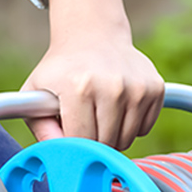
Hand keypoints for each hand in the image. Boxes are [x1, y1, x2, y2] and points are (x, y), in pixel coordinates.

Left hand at [21, 0, 163, 150]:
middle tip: (84, 122)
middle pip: (106, 143)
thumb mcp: (36, 91)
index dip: (74, 144)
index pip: (82, 141)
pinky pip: (143, 129)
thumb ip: (41, 127)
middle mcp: (112, 87)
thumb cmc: (62, 69)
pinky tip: (119, 107)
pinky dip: (131, 126)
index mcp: (80, 88)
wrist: (93, 35)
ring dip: (113, 136)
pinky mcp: (155, 88)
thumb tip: (59, 156)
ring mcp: (137, 88)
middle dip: (94, 141)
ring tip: (100, 114)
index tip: (69, 134)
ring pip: (126, 140)